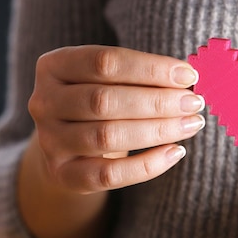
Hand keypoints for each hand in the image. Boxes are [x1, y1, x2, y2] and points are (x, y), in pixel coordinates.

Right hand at [29, 45, 204, 193]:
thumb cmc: (100, 100)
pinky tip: (175, 152)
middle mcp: (44, 101)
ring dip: (158, 130)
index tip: (189, 75)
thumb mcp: (110, 79)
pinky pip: (108, 175)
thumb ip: (141, 75)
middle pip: (105, 101)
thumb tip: (189, 78)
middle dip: (157, 101)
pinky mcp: (62, 175)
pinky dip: (147, 165)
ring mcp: (50, 141)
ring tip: (191, 124)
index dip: (150, 68)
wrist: (69, 144)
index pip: (105, 62)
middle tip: (194, 103)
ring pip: (107, 136)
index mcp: (54, 65)